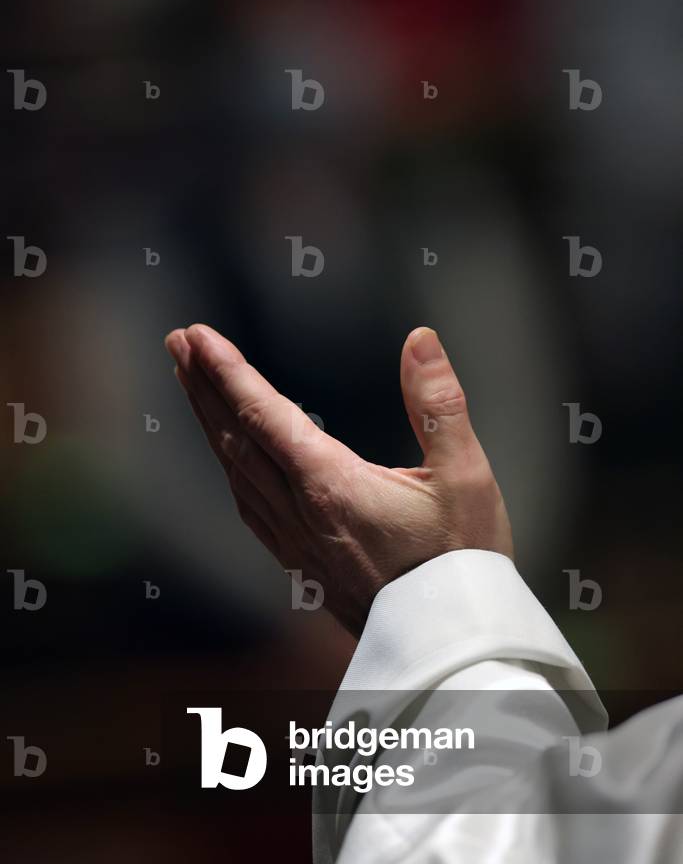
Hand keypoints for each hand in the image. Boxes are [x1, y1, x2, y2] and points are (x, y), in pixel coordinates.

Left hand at [165, 324, 512, 636]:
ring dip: (210, 423)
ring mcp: (296, 542)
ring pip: (235, 471)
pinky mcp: (302, 564)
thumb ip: (439, 404)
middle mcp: (301, 512)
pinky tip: (229, 461)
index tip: (196, 336)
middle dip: (203, 386)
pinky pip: (248, 506)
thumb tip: (419, 341)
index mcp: (331, 485)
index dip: (227, 370)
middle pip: (235, 438)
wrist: (452, 647)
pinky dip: (229, 468)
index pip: (263, 414)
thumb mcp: (467, 476)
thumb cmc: (464, 562)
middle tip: (176, 343)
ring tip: (193, 386)